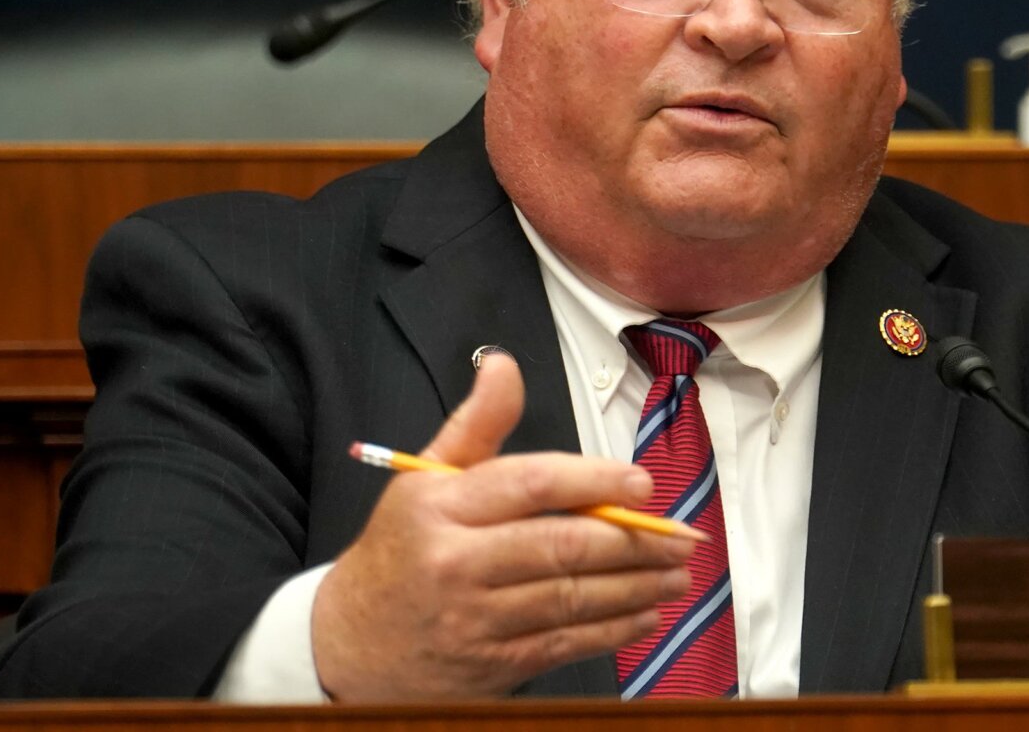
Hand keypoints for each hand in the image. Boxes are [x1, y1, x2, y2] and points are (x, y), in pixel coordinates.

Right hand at [312, 349, 694, 700]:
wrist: (348, 644)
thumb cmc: (400, 550)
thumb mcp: (422, 479)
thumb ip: (476, 424)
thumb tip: (504, 364)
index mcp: (439, 506)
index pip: (529, 483)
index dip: (593, 481)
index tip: (641, 483)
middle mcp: (455, 562)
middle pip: (561, 546)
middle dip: (633, 542)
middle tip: (680, 536)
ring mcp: (473, 619)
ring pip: (571, 599)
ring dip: (636, 587)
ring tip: (676, 573)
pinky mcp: (490, 663)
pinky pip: (565, 644)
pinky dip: (613, 630)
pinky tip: (645, 613)